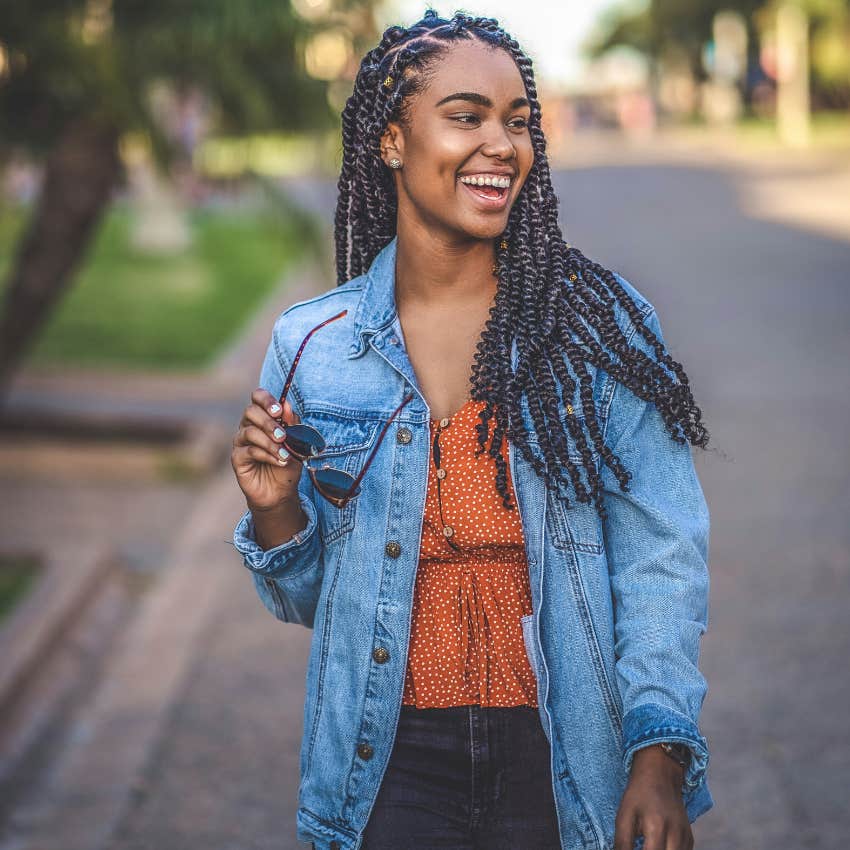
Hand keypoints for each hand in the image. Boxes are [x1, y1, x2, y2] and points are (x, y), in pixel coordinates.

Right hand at [231, 388, 303, 511]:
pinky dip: (266, 455)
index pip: (257, 397)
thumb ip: (292, 424)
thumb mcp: (297, 443)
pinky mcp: (237, 458)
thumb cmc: (288, 463)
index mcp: (263, 417)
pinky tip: (278, 461)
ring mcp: (241, 442)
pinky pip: (248, 450)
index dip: (266, 399)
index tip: (278, 410)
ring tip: (284, 454)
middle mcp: (248, 426)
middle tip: (283, 436)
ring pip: (249, 432)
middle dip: (268, 423)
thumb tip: (287, 404)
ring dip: (270, 442)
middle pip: (250, 411)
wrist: (281, 491)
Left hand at [614, 745, 692, 849]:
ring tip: (647, 845)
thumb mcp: (624, 814)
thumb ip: (622, 842)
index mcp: (657, 827)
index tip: (634, 849)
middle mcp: (675, 834)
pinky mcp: (690, 836)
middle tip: (641, 846)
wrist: (661, 772)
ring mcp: (685, 836)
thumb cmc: (639, 793)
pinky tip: (659, 846)